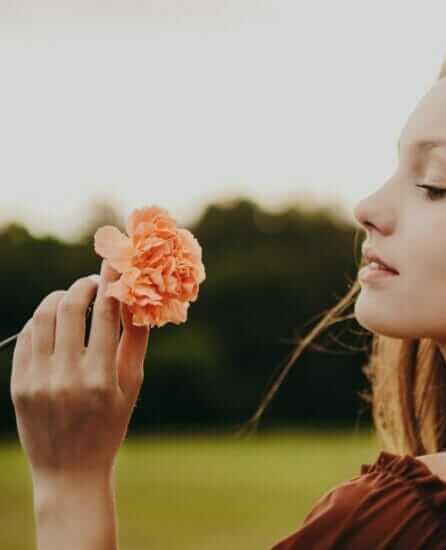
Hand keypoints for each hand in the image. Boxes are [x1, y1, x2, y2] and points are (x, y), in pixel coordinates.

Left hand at [10, 260, 149, 480]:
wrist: (70, 470)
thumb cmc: (110, 425)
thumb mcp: (131, 387)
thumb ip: (135, 342)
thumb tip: (137, 299)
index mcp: (101, 379)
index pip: (106, 314)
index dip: (111, 283)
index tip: (115, 264)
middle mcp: (67, 378)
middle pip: (70, 308)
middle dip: (82, 285)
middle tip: (92, 280)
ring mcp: (38, 382)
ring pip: (43, 318)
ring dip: (59, 299)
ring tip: (71, 299)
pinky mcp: (18, 386)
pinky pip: (26, 338)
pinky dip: (41, 322)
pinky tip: (54, 322)